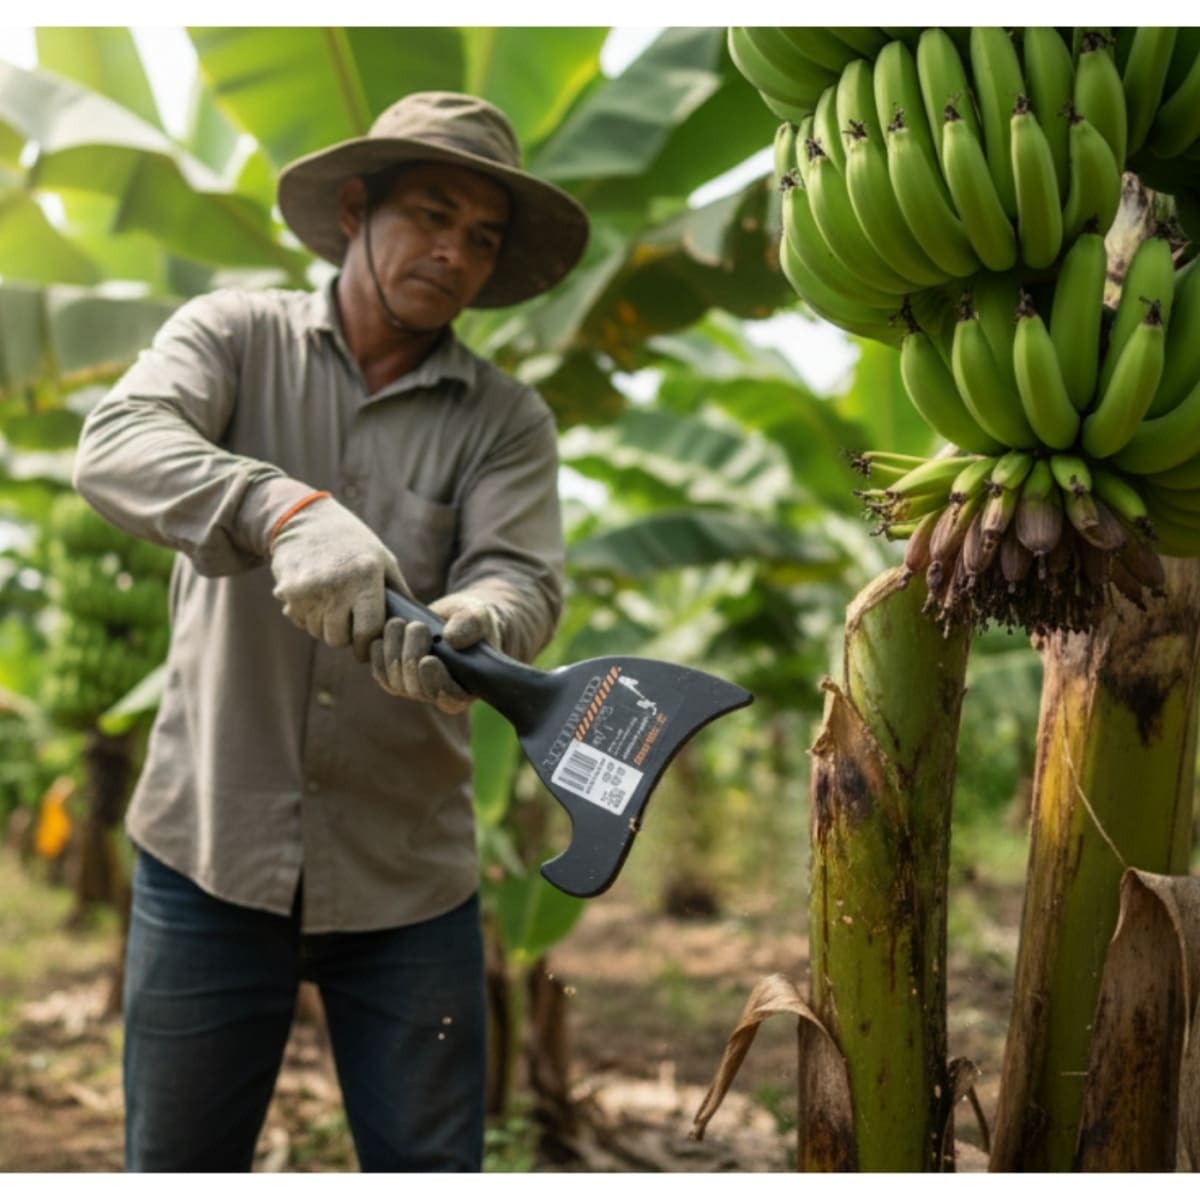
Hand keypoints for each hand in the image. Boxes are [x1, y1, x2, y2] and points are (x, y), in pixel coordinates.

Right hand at [269, 494, 410, 660]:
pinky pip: (299, 620)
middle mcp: (335, 585)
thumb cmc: (352, 541)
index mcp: (364, 577)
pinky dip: (306, 615)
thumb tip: (416, 626)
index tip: (369, 645)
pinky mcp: (286, 592)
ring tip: (332, 603)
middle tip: (349, 621)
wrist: (303, 518)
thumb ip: (399, 593)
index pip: (368, 631)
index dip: (368, 643)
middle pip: (338, 638)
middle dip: (346, 636)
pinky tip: (314, 596)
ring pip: (317, 632)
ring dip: (325, 625)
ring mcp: (307, 590)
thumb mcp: (382, 559)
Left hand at [370, 588, 505, 713]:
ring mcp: (415, 688)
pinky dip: (378, 656)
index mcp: (466, 688)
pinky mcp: (396, 677)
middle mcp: (438, 694)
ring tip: (397, 623)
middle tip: (416, 626)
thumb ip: (472, 625)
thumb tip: (452, 639)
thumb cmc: (471, 620)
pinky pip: (381, 675)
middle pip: (417, 690)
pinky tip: (380, 637)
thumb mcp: (479, 616)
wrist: (451, 617)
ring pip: (396, 683)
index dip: (436, 683)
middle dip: (412, 657)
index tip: (428, 660)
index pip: (450, 698)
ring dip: (393, 651)